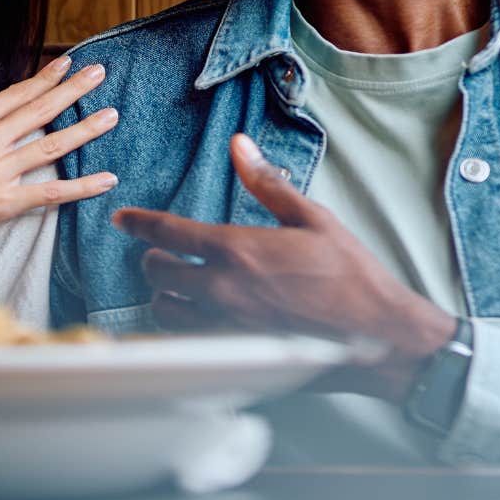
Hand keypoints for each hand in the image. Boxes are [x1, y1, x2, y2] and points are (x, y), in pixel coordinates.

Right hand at [0, 56, 118, 223]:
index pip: (17, 93)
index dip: (46, 77)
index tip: (68, 64)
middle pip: (40, 111)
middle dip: (74, 90)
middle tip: (99, 74)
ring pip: (52, 146)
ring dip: (85, 129)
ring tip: (111, 116)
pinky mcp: (5, 202)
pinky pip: (50, 192)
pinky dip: (82, 187)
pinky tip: (106, 179)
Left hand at [111, 134, 456, 402]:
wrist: (377, 337)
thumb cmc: (350, 276)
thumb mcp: (313, 219)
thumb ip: (268, 182)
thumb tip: (239, 145)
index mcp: (237, 250)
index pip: (169, 232)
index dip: (139, 222)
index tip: (123, 218)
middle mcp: (222, 290)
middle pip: (158, 272)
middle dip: (155, 258)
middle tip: (164, 252)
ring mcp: (225, 327)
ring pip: (166, 311)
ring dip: (165, 294)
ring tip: (178, 285)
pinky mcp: (235, 354)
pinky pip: (188, 340)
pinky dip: (183, 325)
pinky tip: (198, 316)